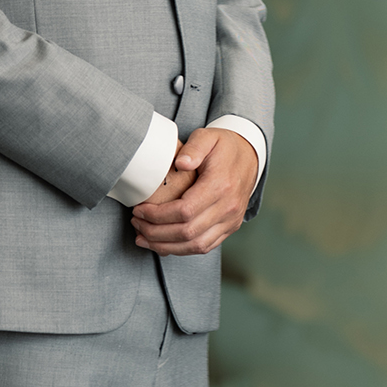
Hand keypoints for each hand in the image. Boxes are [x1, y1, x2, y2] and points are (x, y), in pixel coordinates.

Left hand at [130, 125, 258, 255]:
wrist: (250, 156)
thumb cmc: (224, 146)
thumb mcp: (208, 137)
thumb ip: (194, 148)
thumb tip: (180, 163)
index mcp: (220, 186)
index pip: (184, 211)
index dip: (157, 215)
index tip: (138, 210)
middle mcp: (228, 208)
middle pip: (187, 232)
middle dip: (156, 232)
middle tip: (136, 223)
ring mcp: (231, 220)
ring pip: (196, 245)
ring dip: (166, 246)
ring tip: (143, 238)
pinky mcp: (230, 227)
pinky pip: (205, 247)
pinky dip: (182, 249)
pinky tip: (163, 244)